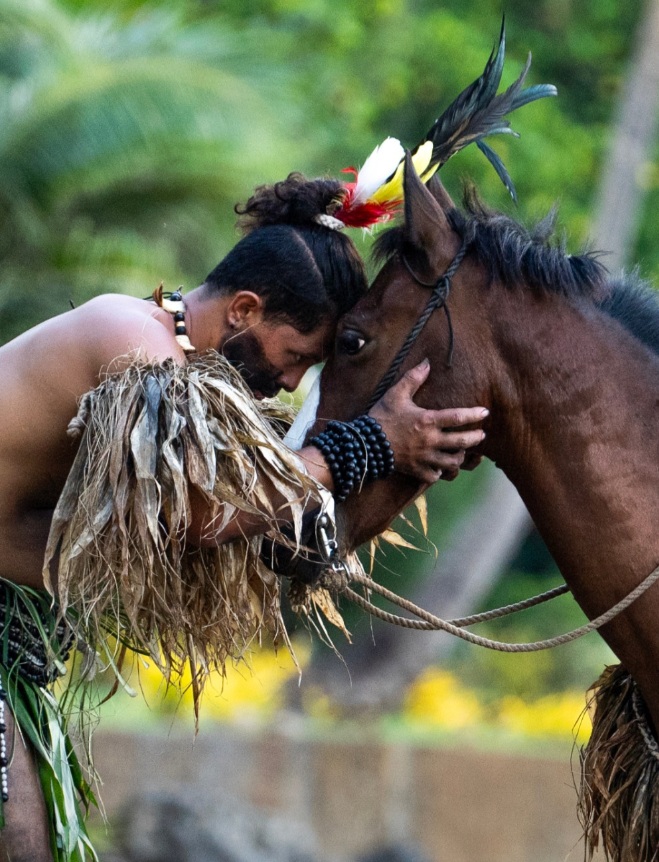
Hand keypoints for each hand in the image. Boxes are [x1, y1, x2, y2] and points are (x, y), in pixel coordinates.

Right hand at [368, 359, 487, 484]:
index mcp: (427, 421)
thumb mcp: (396, 394)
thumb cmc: (382, 417)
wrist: (365, 443)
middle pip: (461, 442)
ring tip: (461, 451)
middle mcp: (430, 441)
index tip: (485, 412)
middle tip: (482, 435)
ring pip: (451, 462)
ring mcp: (424, 458)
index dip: (474, 414)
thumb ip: (413, 378)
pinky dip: (439, 472)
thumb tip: (427, 362)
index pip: (458, 417)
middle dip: (475, 439)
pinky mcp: (415, 470)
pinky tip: (440, 467)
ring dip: (459, 457)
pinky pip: (435, 475)